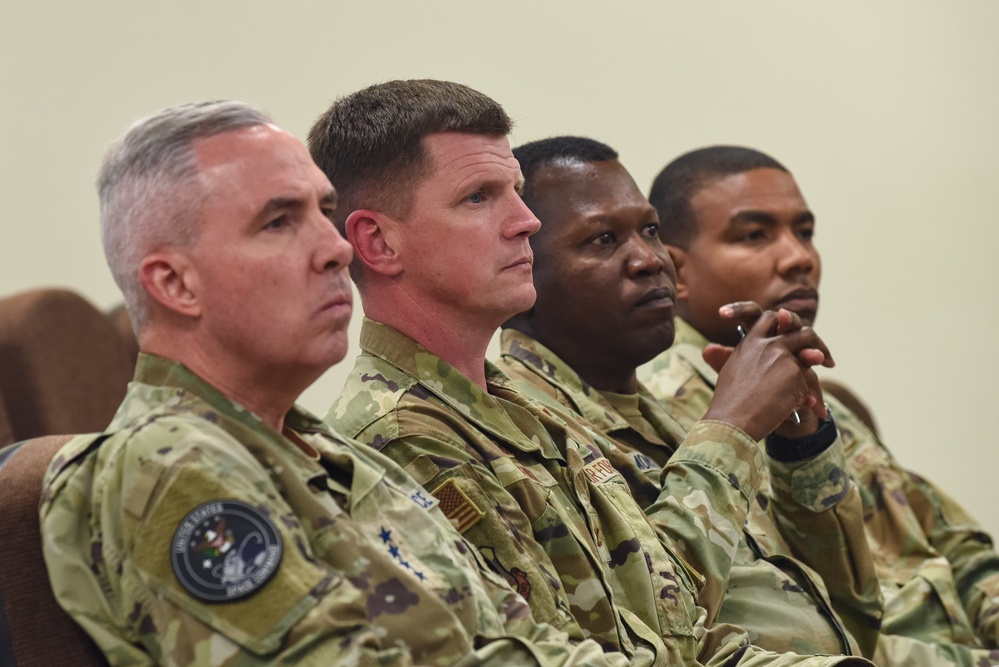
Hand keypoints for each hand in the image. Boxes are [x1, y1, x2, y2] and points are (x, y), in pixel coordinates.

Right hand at [703, 308, 830, 441]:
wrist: (733, 420)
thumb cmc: (728, 402)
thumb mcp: (730, 372)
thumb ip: (740, 358)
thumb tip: (719, 350)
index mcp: (750, 342)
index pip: (770, 318)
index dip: (784, 322)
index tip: (793, 331)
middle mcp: (768, 345)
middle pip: (801, 332)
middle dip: (816, 341)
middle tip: (823, 356)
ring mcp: (783, 357)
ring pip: (811, 355)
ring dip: (821, 360)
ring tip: (829, 364)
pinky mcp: (795, 374)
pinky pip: (809, 381)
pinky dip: (810, 395)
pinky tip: (812, 407)